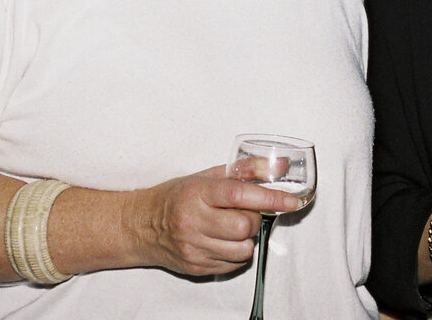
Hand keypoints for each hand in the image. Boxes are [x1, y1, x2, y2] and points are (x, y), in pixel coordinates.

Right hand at [127, 165, 299, 276]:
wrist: (141, 225)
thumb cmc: (177, 196)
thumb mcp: (207, 175)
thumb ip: (246, 169)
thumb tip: (279, 166)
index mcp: (198, 192)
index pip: (241, 195)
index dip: (270, 198)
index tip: (290, 201)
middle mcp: (193, 221)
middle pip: (244, 226)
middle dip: (253, 219)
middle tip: (243, 212)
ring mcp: (193, 247)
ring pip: (242, 249)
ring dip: (245, 239)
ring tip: (232, 227)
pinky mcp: (195, 266)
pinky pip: (232, 265)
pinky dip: (235, 253)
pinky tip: (222, 241)